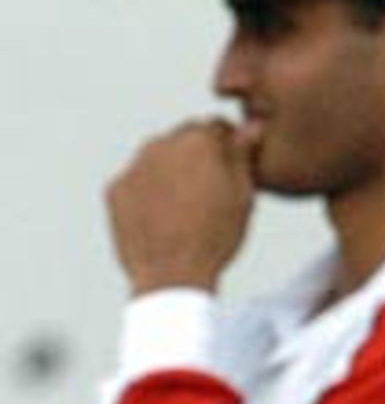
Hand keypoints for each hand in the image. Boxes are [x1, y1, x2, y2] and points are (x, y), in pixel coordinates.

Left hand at [106, 118, 261, 294]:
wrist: (172, 276)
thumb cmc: (214, 238)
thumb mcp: (243, 196)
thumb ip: (243, 155)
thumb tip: (250, 127)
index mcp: (198, 142)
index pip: (217, 126)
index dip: (229, 147)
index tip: (232, 168)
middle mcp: (161, 145)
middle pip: (184, 139)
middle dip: (197, 155)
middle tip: (210, 191)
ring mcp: (134, 167)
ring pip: (157, 158)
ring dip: (172, 171)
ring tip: (187, 208)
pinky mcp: (115, 190)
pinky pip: (136, 181)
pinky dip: (148, 192)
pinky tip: (164, 217)